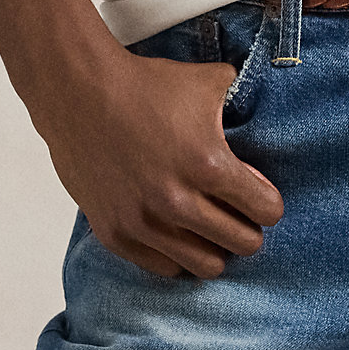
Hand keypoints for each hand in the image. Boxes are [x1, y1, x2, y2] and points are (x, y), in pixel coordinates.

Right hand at [39, 48, 284, 279]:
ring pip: (206, 266)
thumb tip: (264, 110)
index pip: (267, 212)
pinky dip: (175, 253)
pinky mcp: (115, 234)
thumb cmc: (146, 85)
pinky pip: (163, 267)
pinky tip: (174, 230)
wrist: (80, 92)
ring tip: (206, 225)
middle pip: (244, 245)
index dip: (268, 202)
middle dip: (247, 227)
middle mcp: (178, 202)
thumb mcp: (209, 81)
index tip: (257, 193)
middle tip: (236, 212)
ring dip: (213, 247)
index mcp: (209, 165)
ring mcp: (144, 223)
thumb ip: (243, 99)